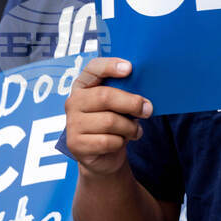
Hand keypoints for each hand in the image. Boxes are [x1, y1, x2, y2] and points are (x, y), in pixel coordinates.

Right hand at [65, 58, 151, 177]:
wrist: (104, 155)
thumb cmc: (115, 123)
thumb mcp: (120, 105)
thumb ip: (126, 94)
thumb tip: (145, 98)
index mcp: (84, 85)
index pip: (93, 68)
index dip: (110, 66)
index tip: (129, 68)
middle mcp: (74, 101)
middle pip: (105, 96)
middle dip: (132, 103)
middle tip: (148, 110)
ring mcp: (72, 123)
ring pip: (110, 121)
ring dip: (130, 128)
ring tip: (135, 131)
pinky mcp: (76, 144)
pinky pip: (107, 141)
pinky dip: (121, 142)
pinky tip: (121, 141)